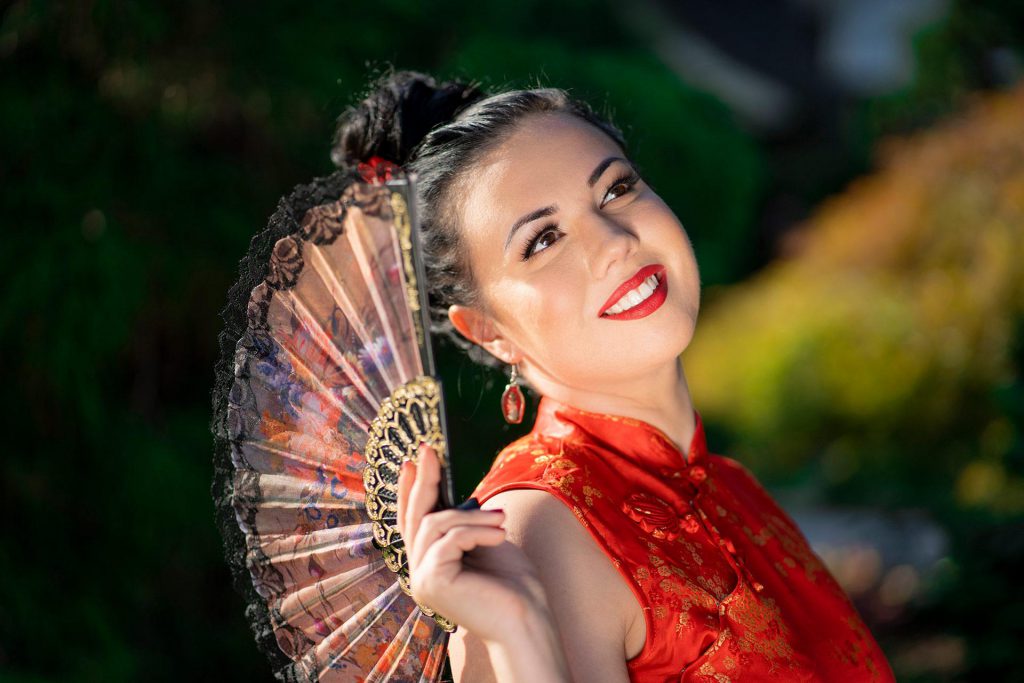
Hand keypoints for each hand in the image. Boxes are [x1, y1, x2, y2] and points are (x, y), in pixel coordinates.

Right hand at [396, 443, 548, 644]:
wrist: (527, 620)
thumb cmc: (513, 585)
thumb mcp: (487, 541)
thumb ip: (465, 522)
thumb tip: (457, 494)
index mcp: (431, 562)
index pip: (414, 520)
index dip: (411, 489)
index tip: (414, 460)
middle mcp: (420, 571)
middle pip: (415, 517)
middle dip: (422, 480)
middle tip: (428, 450)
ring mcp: (421, 578)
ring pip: (435, 524)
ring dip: (471, 516)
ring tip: (501, 520)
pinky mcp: (431, 581)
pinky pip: (450, 539)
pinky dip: (477, 531)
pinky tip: (500, 535)